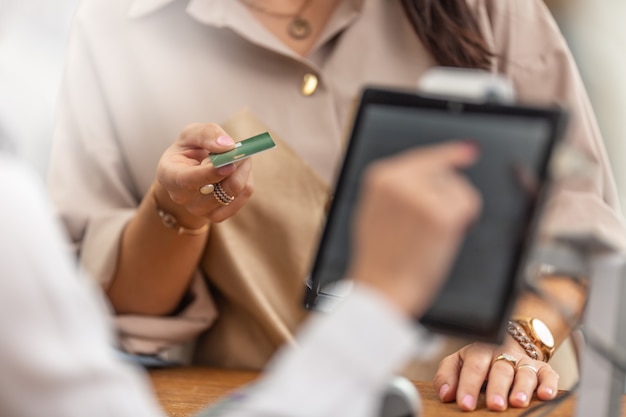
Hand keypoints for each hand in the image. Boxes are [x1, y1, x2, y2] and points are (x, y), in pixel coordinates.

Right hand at [155, 123, 253, 223]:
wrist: (190, 169)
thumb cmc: (189, 150)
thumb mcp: (191, 134)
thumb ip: (206, 134)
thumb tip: (227, 146)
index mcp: (169, 176)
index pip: (188, 180)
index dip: (210, 173)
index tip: (229, 164)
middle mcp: (182, 198)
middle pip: (217, 190)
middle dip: (235, 167)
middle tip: (242, 150)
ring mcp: (199, 210)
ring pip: (233, 193)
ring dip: (243, 171)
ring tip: (239, 157)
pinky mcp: (217, 215)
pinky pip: (242, 197)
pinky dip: (246, 180)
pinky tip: (239, 171)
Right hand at [349, 141, 480, 316]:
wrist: (381, 288)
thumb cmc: (380, 259)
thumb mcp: (376, 212)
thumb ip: (401, 186)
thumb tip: (443, 163)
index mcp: (380, 176)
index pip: (423, 157)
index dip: (448, 154)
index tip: (468, 151)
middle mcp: (399, 180)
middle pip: (445, 173)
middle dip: (447, 195)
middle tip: (429, 227)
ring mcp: (421, 196)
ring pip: (458, 187)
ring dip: (454, 209)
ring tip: (429, 236)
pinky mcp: (442, 215)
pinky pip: (468, 204)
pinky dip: (464, 221)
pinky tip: (445, 238)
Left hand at [434, 340, 558, 410]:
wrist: (507, 343)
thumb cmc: (479, 361)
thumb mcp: (458, 362)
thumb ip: (447, 376)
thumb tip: (445, 394)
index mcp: (479, 352)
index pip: (473, 368)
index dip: (468, 386)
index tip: (465, 404)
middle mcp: (503, 355)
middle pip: (500, 370)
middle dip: (497, 388)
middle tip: (494, 405)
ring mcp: (523, 362)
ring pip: (525, 372)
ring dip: (522, 388)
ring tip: (517, 402)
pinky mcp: (542, 369)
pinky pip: (548, 375)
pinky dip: (549, 384)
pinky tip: (545, 395)